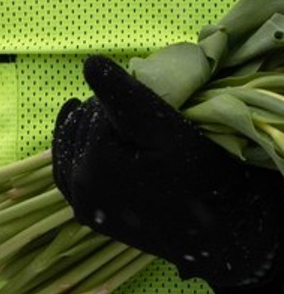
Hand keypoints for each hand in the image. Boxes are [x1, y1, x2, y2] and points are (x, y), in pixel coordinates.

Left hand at [52, 56, 283, 287]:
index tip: (150, 111)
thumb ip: (123, 95)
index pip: (95, 111)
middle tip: (140, 123)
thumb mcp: (165, 128)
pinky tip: (85, 131)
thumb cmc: (200, 177)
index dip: (122, 103)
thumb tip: (89, 62)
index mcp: (92, 168)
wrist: (223, 231)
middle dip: (105, 116)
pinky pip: (70, 171)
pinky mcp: (91, 215)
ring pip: (74, 145)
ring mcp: (82, 205)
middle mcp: (79, 190)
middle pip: (81, 128)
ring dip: (92, 130)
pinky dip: (77, 148)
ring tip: (122, 129)